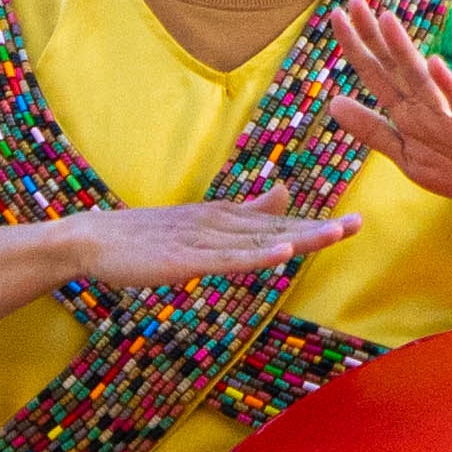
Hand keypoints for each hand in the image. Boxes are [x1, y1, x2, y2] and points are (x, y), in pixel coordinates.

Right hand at [70, 189, 349, 295]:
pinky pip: (228, 258)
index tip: (353, 224)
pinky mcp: (185, 258)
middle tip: (359, 226)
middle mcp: (217, 223)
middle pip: (276, 227)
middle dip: (318, 228)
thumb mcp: (199, 222)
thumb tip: (285, 193)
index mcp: (222, 217)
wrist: (92, 239)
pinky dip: (258, 254)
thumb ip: (244, 211)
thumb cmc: (143, 236)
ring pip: (259, 240)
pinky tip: (283, 250)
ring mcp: (201, 240)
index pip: (276, 222)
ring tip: (334, 235)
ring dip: (298, 237)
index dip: (314, 223)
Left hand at [329, 0, 451, 203]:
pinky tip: (436, 63)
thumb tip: (332, 103)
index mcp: (408, 113)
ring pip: (422, 81)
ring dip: (404, 51)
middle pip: (394, 69)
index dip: (356, 47)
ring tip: (386, 19)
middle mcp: (427, 108)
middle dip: (372, 36)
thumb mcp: (408, 155)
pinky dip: (449, 87)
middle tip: (354, 0)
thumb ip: (372, 131)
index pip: (376, 74)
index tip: (336, 15)